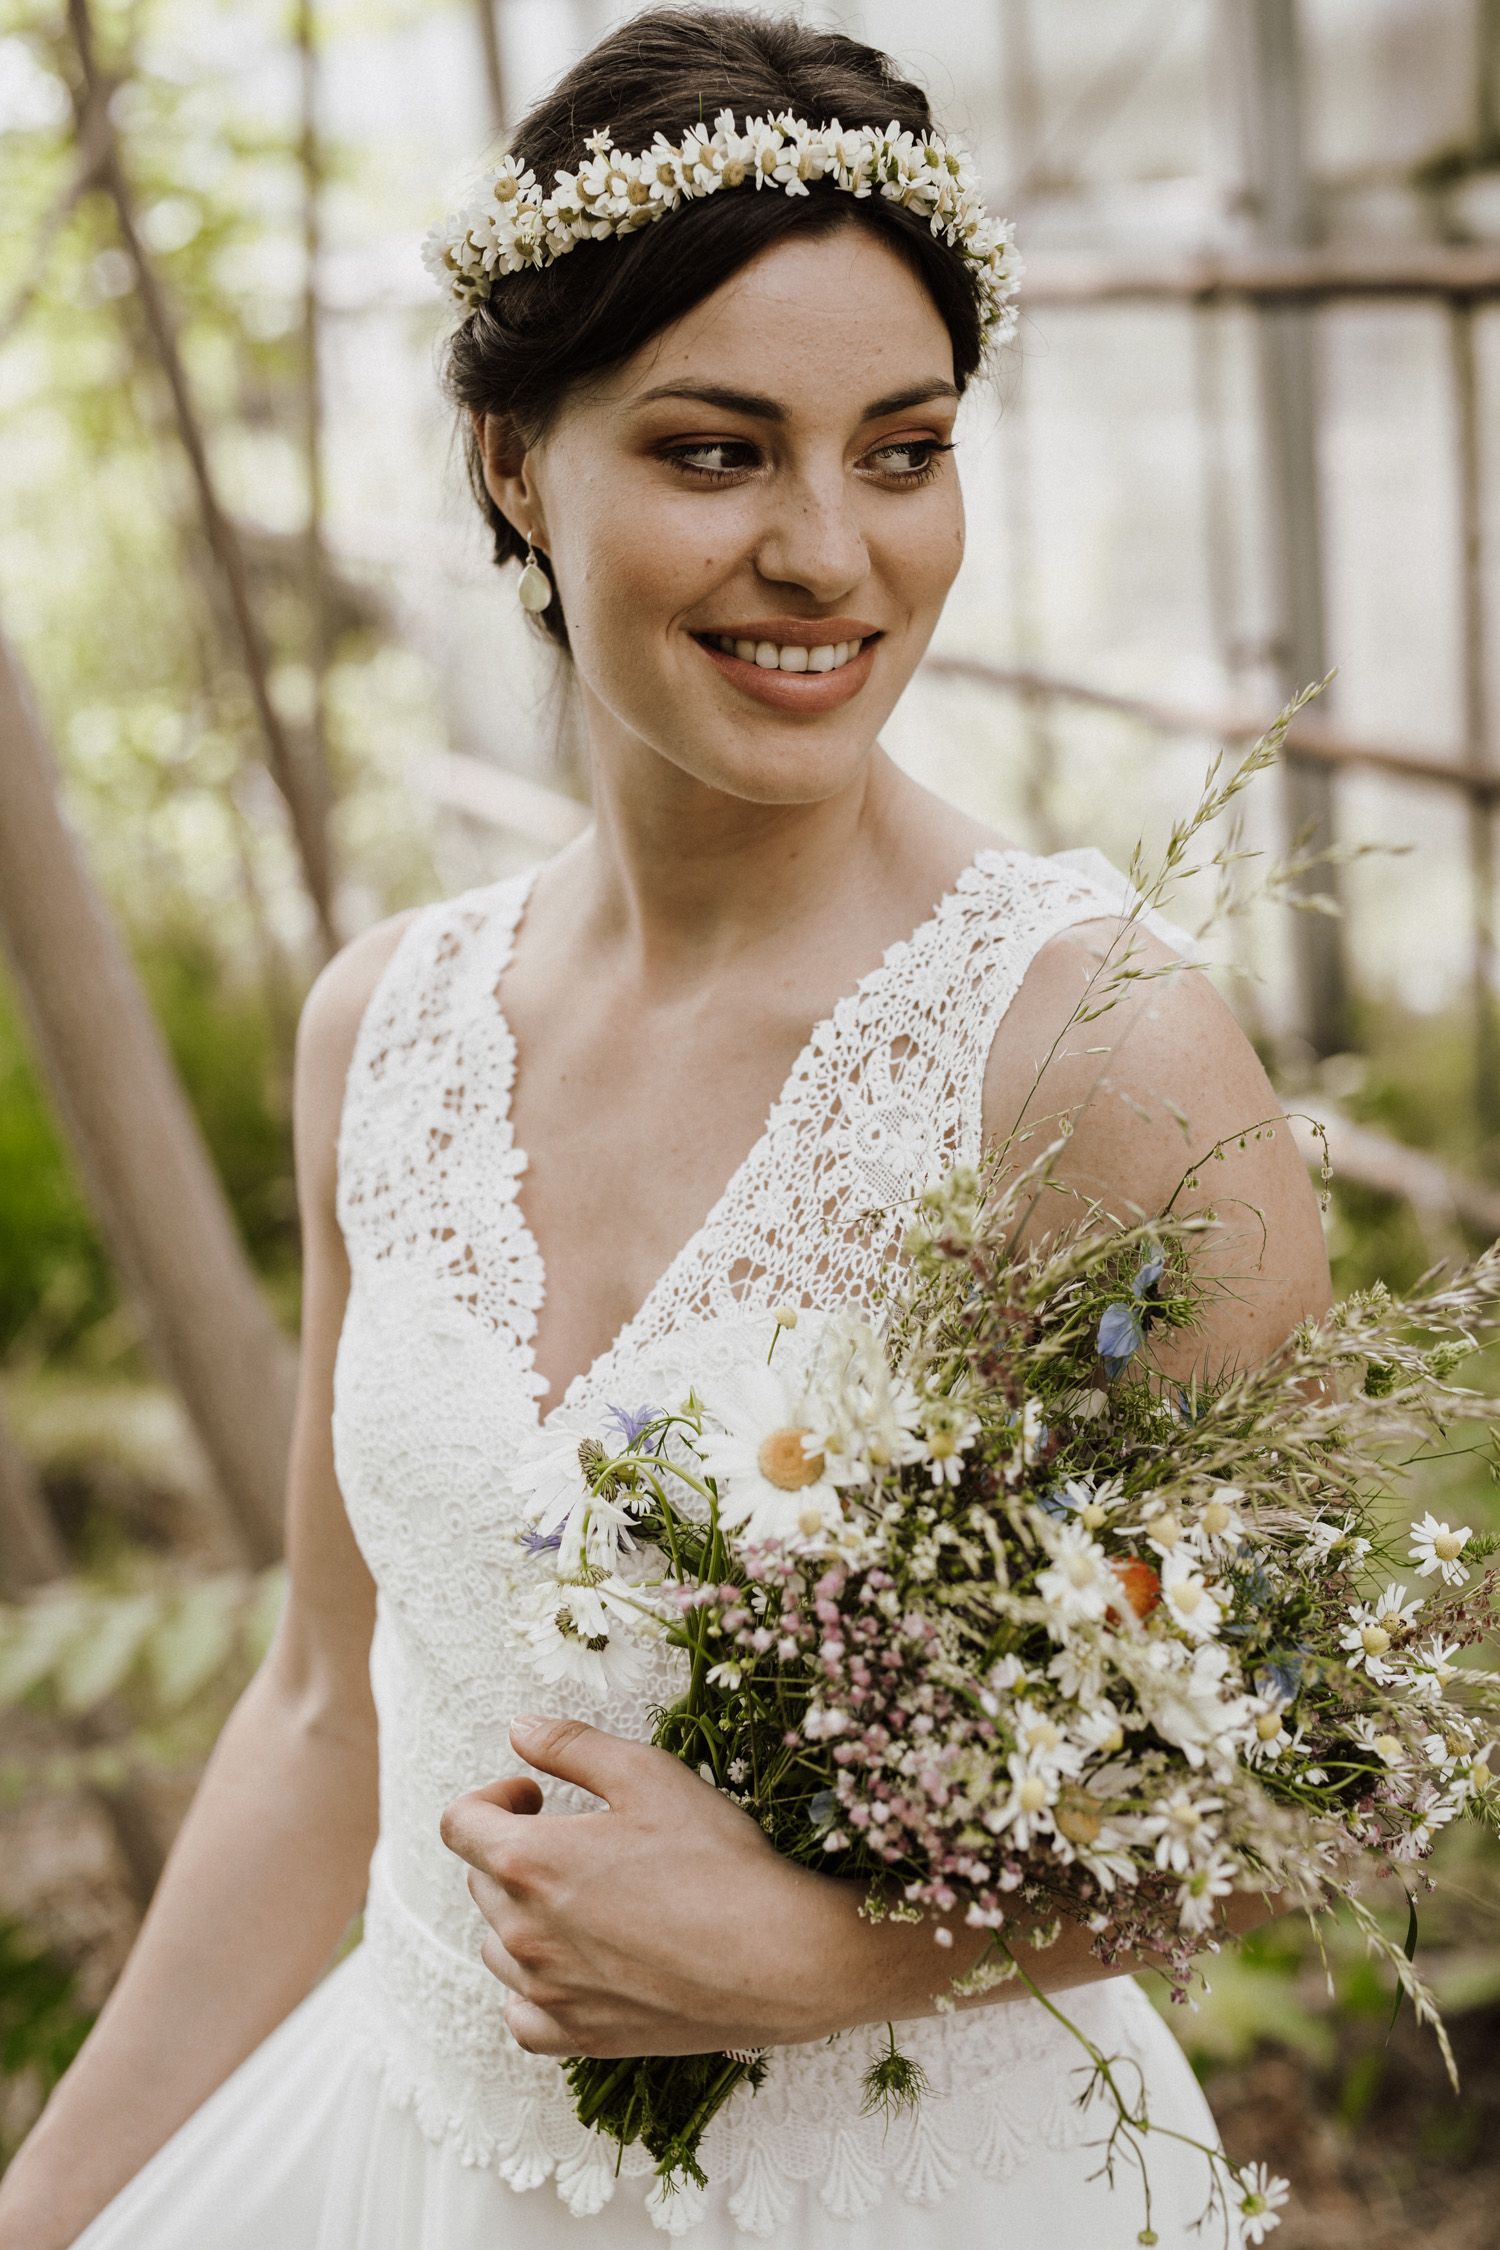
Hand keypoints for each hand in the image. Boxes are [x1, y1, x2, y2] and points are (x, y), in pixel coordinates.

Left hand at [439, 1716, 928, 2058]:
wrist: (778, 1957)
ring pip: (498, 1945)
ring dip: (522, 1914)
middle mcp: (525, 1933)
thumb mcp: (647, 1774)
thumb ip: (570, 1745)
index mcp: (530, 1862)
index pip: (459, 1823)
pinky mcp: (581, 2036)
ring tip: (581, 1895)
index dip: (491, 1796)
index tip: (537, 1793)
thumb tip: (518, 1728)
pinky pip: (523, 2014)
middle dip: (514, 1849)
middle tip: (574, 1836)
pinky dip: (533, 1988)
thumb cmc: (717, 1858)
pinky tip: (572, 1965)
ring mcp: (549, 1992)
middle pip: (481, 1880)